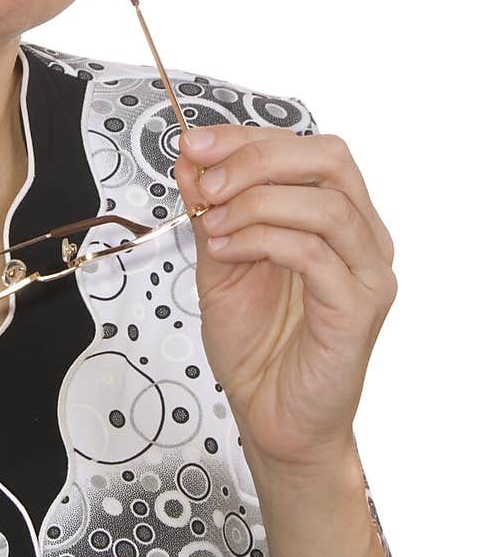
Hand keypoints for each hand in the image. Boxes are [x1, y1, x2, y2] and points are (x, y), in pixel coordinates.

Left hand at [173, 126, 396, 472]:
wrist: (273, 418)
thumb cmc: (257, 344)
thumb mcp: (220, 259)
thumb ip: (210, 207)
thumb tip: (189, 156)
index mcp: (336, 215)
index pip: (304, 147)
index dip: (247, 138)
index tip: (195, 144)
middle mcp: (363, 237)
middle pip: (329, 160)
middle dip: (257, 158)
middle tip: (206, 180)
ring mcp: (367, 272)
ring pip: (326, 204)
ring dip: (256, 202)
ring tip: (212, 223)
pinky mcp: (357, 309)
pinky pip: (315, 254)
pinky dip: (262, 240)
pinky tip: (229, 250)